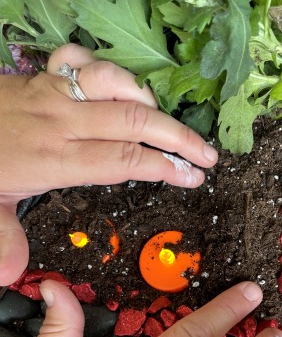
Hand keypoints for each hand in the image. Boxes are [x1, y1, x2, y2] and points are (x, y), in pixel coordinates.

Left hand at [0, 44, 217, 284]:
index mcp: (55, 158)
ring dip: (151, 104)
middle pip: (136, 121)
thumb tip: (12, 275)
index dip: (166, 168)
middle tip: (206, 155)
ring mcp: (56, 92)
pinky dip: (109, 71)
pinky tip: (122, 88)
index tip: (193, 178)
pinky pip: (85, 61)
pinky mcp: (47, 76)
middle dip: (179, 139)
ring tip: (170, 127)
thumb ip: (4, 240)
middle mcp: (63, 120)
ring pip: (118, 85)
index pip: (126, 159)